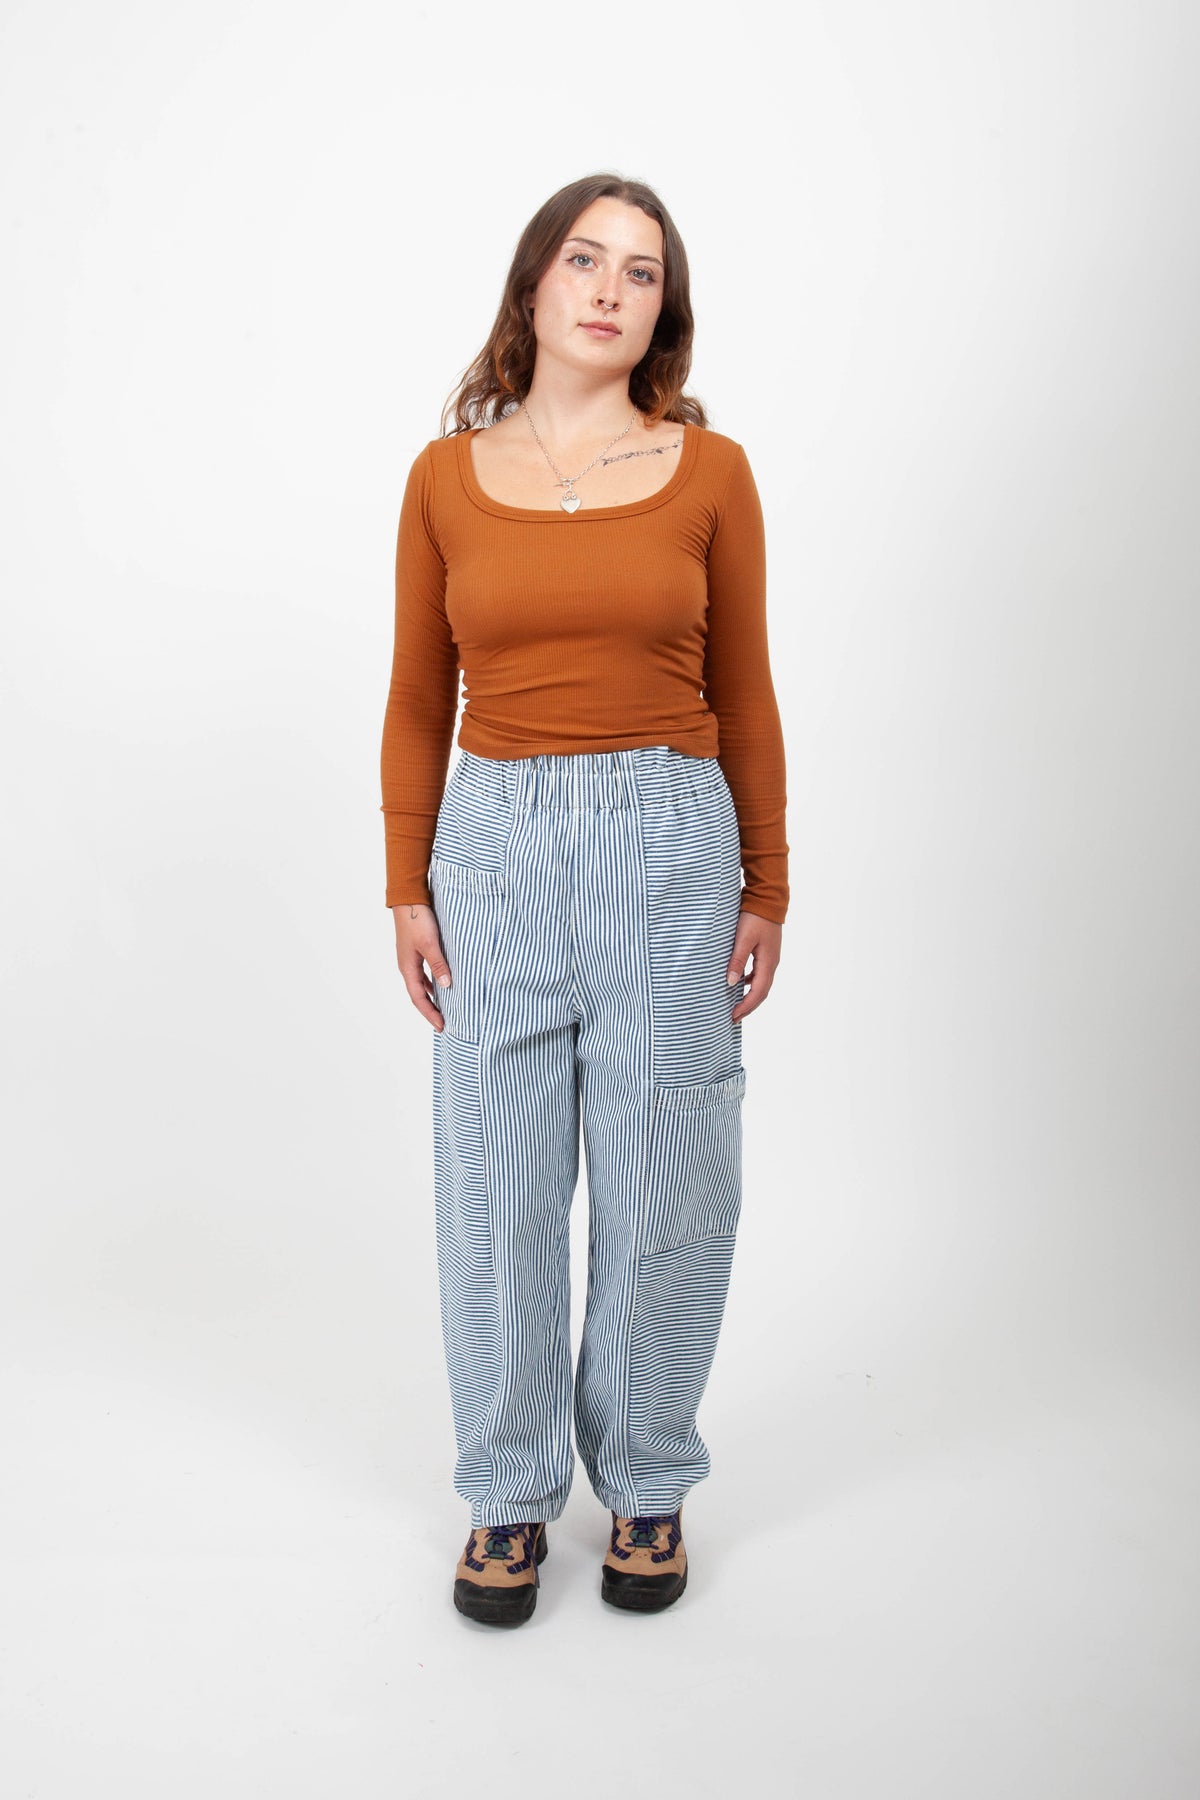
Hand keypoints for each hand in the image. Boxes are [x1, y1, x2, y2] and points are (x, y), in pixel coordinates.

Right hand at [392, 901, 450, 1031]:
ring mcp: (411, 958)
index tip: (442, 1026)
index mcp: (407, 968)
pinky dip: (434, 982)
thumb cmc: (418, 920)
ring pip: (422, 984)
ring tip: (446, 1008)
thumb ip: (438, 965)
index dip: (430, 1014)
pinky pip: (425, 973)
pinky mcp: (418, 950)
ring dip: (433, 997)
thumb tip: (447, 986)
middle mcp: (407, 966)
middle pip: (419, 995)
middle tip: (445, 1023)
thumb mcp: (430, 944)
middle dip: (431, 1010)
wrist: (409, 899)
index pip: (419, 998)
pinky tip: (444, 984)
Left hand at [726, 910, 781, 1022]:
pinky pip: (759, 973)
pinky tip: (739, 982)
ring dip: (749, 995)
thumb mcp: (743, 938)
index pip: (758, 992)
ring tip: (736, 1004)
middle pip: (762, 992)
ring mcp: (770, 957)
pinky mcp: (766, 951)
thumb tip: (731, 983)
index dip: (746, 1006)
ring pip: (761, 983)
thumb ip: (737, 960)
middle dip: (748, 1006)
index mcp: (768, 962)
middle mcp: (772, 963)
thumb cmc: (754, 917)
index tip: (733, 1016)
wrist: (767, 899)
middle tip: (734, 1018)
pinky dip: (750, 982)